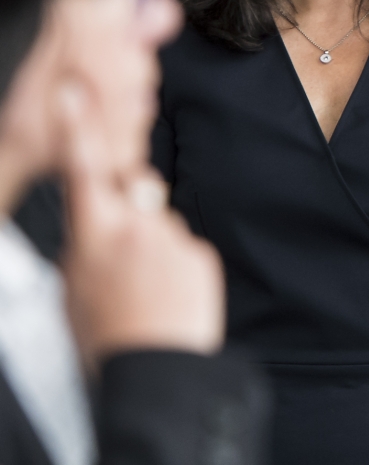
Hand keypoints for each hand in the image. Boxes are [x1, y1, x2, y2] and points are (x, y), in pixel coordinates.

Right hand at [57, 80, 223, 368]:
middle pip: (134, 183)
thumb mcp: (71, 288)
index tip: (74, 91)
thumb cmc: (105, 337)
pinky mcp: (201, 254)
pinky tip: (166, 297)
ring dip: (152, 243)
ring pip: (159, 221)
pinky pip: (183, 246)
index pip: (83, 166)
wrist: (157, 374)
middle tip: (124, 242)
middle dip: (129, 197)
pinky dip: (175, 264)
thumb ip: (82, 244)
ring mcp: (172, 239)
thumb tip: (90, 225)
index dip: (78, 125)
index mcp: (92, 233)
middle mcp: (134, 227)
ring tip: (146, 290)